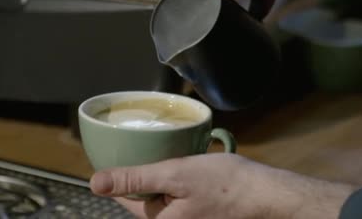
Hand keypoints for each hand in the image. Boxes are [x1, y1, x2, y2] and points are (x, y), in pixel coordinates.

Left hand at [90, 153, 355, 218]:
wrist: (267, 195)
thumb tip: (94, 184)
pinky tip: (193, 168)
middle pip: (146, 198)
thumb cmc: (225, 184)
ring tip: (176, 156)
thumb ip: (136, 178)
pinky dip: (182, 183)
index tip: (127, 152)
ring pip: (165, 196)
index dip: (125, 174)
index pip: (126, 198)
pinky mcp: (201, 216)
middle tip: (158, 150)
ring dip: (166, 177)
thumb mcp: (176, 174)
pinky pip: (181, 199)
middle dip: (149, 174)